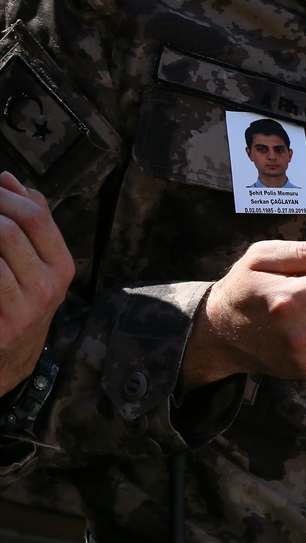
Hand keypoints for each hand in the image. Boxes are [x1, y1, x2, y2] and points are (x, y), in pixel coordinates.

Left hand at [0, 172, 74, 394]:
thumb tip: (9, 180)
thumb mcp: (35, 269)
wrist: (7, 362)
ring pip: (1, 242)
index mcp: (61, 266)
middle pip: (17, 225)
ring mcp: (29, 304)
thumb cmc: (18, 309)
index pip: (38, 214)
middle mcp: (51, 283)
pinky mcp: (7, 323)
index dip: (6, 194)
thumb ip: (30, 226)